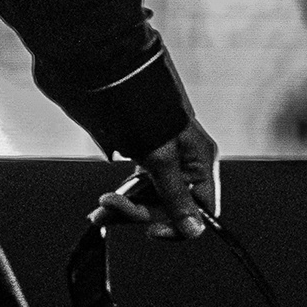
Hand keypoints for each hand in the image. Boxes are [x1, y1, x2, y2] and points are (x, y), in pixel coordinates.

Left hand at [90, 119, 220, 241]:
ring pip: (153, 199)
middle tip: (111, 208)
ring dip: (127, 206)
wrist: (114, 77)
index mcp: (201, 162)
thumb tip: (194, 230)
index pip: (202, 210)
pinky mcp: (148, 158)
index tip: (151, 230)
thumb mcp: (162, 159)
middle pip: (173, 206)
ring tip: (104, 205)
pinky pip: (141, 187)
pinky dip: (124, 196)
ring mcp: (167, 161)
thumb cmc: (145, 109)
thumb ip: (177, 197)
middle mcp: (188, 163)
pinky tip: (109, 201)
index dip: (178, 224)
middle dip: (140, 212)